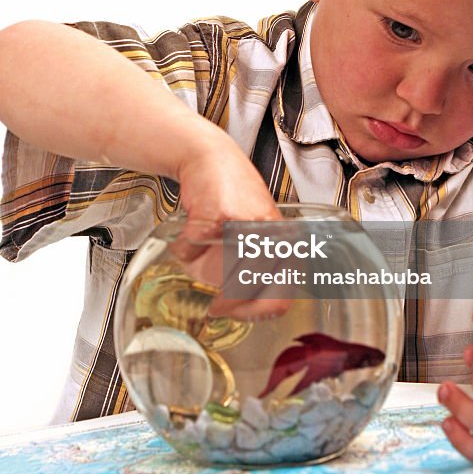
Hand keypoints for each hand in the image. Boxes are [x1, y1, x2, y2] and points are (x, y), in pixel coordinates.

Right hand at [170, 117, 288, 320]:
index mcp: (287, 244)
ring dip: (203, 268)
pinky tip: (191, 230)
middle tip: (217, 304)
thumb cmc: (234, 198)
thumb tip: (243, 309)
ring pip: (220, 274)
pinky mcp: (220, 218)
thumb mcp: (257, 237)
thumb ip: (255, 271)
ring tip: (202, 251)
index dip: (255, 313)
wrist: (212, 160)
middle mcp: (273, 236)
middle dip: (228, 300)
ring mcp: (248, 228)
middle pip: (247, 291)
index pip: (281, 298)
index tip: (237, 313)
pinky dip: (185, 247)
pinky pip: (193, 250)